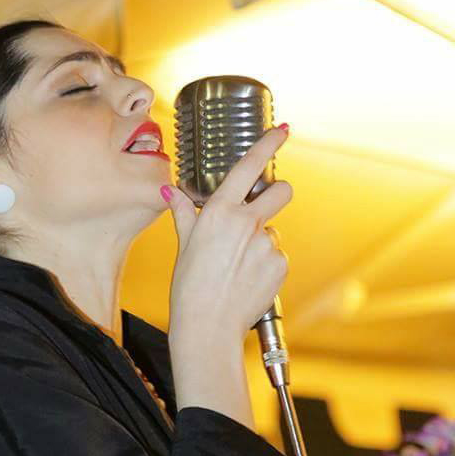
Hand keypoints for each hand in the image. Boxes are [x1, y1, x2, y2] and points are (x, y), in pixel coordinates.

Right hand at [165, 126, 291, 337]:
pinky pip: (276, 255)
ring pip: (273, 231)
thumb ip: (184, 214)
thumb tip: (170, 193)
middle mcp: (247, 223)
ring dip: (260, 242)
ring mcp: (267, 244)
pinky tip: (246, 279)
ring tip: (237, 267)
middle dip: (275, 196)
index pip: (249, 167)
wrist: (207, 325)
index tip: (284, 130)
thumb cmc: (189, 287)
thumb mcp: (184, 246)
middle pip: (282, 191)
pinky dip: (265, 264)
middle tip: (258, 213)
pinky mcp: (280, 265)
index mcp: (219, 212)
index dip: (270, 144)